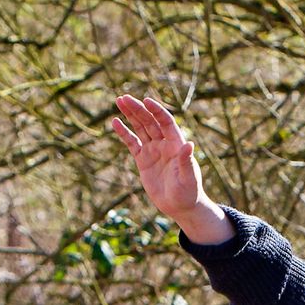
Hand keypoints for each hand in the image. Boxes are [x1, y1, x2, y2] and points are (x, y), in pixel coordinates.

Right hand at [108, 94, 230, 244]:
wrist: (180, 205)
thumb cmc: (189, 191)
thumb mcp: (188, 177)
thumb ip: (186, 161)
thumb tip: (190, 144)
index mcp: (176, 144)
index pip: (165, 122)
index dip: (156, 111)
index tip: (146, 101)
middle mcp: (164, 143)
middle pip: (150, 121)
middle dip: (137, 109)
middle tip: (124, 98)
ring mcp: (153, 150)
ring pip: (140, 128)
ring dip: (130, 115)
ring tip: (119, 101)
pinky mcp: (143, 160)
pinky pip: (132, 143)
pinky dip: (124, 133)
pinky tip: (115, 122)